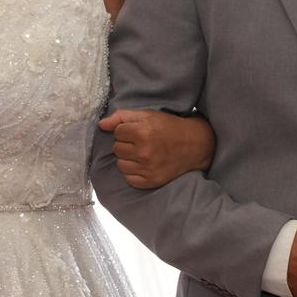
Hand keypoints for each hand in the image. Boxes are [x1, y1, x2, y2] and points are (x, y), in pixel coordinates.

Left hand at [98, 109, 214, 188]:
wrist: (194, 145)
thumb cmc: (168, 127)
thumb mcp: (148, 115)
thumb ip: (122, 117)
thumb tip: (101, 125)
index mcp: (143, 133)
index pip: (117, 132)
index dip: (126, 130)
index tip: (138, 130)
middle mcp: (144, 152)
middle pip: (117, 149)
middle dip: (126, 144)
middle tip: (141, 141)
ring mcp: (147, 169)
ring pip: (121, 164)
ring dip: (128, 159)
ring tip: (142, 153)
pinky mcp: (151, 182)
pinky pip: (129, 178)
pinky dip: (134, 172)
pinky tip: (144, 165)